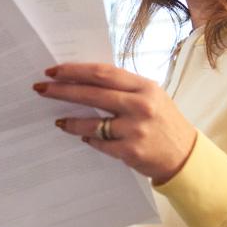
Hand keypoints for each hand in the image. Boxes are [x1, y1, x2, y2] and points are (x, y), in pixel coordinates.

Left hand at [34, 63, 196, 184]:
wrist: (185, 156)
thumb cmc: (164, 122)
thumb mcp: (151, 97)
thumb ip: (125, 88)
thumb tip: (85, 79)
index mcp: (145, 87)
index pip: (103, 73)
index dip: (75, 70)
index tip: (54, 70)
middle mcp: (141, 105)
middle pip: (93, 93)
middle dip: (63, 90)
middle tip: (42, 88)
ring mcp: (136, 129)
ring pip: (92, 122)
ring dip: (71, 120)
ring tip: (58, 119)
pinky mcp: (130, 151)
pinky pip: (99, 143)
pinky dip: (88, 138)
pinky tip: (82, 136)